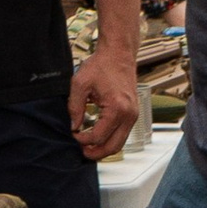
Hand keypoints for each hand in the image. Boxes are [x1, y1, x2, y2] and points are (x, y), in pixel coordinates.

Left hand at [68, 46, 138, 161]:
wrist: (118, 54)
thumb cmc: (101, 65)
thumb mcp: (80, 83)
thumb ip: (74, 107)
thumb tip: (73, 126)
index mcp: (117, 108)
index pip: (98, 136)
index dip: (82, 139)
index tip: (72, 134)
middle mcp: (129, 115)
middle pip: (113, 146)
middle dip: (95, 152)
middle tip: (81, 151)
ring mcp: (134, 115)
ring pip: (119, 143)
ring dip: (103, 148)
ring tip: (87, 147)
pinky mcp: (133, 114)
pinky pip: (122, 134)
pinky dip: (110, 139)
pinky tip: (97, 137)